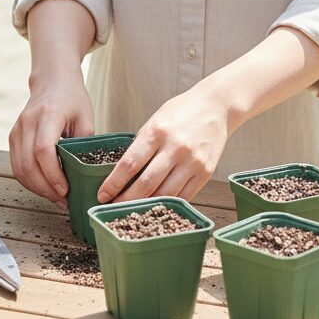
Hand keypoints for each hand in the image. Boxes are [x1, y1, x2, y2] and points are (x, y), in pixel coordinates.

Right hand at [9, 66, 93, 210]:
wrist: (52, 79)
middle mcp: (27, 122)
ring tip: (56, 197)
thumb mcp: (86, 117)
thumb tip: (84, 176)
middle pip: (28, 164)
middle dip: (45, 188)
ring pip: (19, 168)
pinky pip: (17, 165)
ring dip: (37, 188)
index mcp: (48, 114)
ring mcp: (17, 129)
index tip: (65, 189)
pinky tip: (44, 186)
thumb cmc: (72, 97)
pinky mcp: (13, 136)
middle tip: (63, 201)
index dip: (52, 174)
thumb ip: (83, 145)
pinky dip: (29, 180)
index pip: (43, 150)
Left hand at [96, 84, 229, 203]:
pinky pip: (183, 196)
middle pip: (145, 184)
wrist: (216, 107)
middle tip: (113, 207)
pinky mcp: (205, 172)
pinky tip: (157, 207)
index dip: (114, 183)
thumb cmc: (182, 111)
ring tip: (133, 211)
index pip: (130, 164)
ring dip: (146, 206)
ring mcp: (192, 162)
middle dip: (126, 199)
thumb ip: (142, 143)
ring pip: (164, 194)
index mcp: (158, 132)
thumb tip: (124, 170)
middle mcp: (175, 148)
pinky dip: (167, 204)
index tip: (102, 194)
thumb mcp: (156, 119)